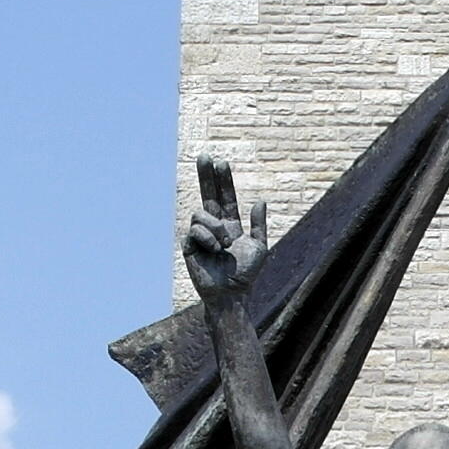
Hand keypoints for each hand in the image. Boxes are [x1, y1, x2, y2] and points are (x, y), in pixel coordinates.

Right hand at [181, 153, 269, 306]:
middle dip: (206, 175)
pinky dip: (207, 238)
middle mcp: (214, 226)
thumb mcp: (259, 248)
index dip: (223, 181)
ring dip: (215, 227)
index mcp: (230, 225)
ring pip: (201, 213)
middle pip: (207, 195)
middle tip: (204, 155)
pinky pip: (194, 229)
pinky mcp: (189, 244)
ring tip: (225, 244)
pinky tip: (214, 250)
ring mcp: (200, 235)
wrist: (231, 293)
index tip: (221, 162)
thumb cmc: (245, 274)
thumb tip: (259, 200)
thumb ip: (259, 225)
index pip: (225, 198)